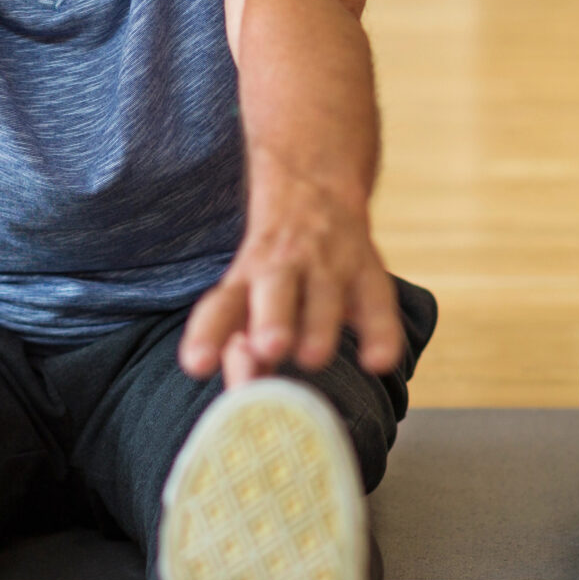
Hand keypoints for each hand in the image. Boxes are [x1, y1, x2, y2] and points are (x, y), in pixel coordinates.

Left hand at [180, 169, 403, 387]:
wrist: (313, 190)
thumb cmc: (274, 273)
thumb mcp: (249, 296)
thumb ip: (242, 345)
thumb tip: (243, 388)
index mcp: (246, 278)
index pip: (222, 305)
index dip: (207, 333)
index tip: (197, 365)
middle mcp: (283, 268)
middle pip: (276, 289)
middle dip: (273, 318)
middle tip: (268, 348)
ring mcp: (328, 266)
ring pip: (325, 292)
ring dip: (319, 324)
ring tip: (313, 358)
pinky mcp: (368, 270)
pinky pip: (378, 302)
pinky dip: (381, 332)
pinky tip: (377, 362)